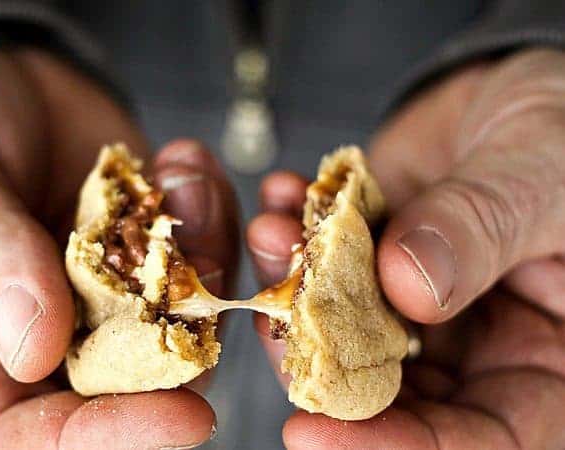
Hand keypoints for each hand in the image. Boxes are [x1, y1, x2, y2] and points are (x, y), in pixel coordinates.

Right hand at [0, 40, 237, 448]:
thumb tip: (36, 347)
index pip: (24, 435)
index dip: (102, 439)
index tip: (181, 418)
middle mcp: (38, 332)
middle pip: (125, 384)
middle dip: (180, 336)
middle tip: (198, 263)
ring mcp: (100, 287)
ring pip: (178, 315)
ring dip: (202, 256)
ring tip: (184, 184)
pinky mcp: (141, 243)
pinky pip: (198, 249)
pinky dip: (207, 209)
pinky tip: (182, 162)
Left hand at [248, 48, 564, 448]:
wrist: (517, 94)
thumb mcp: (546, 172)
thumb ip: (483, 228)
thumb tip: (408, 286)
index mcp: (548, 361)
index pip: (481, 439)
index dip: (395, 446)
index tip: (309, 431)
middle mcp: (478, 347)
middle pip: (389, 394)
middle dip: (318, 356)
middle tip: (275, 309)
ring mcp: (417, 306)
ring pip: (341, 330)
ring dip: (295, 286)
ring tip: (273, 230)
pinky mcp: (373, 263)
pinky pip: (324, 267)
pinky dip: (296, 236)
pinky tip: (284, 195)